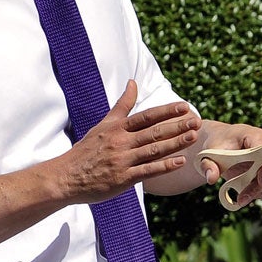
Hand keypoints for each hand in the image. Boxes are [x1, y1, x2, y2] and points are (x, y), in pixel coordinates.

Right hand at [57, 80, 199, 203]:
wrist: (65, 177)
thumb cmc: (87, 150)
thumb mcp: (103, 124)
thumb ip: (122, 105)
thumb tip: (133, 82)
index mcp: (117, 128)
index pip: (146, 116)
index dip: (166, 111)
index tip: (185, 106)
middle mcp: (121, 142)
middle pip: (153, 132)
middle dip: (177, 126)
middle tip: (196, 121)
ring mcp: (122, 161)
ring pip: (153, 150)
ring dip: (174, 144)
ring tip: (193, 137)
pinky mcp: (121, 179)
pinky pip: (146, 171)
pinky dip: (163, 167)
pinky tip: (179, 162)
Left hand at [195, 120, 261, 206]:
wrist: (221, 145)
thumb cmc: (217, 145)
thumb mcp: (208, 152)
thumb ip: (208, 165)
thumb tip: (212, 179)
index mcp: (255, 136)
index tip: (261, 182)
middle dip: (260, 187)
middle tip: (242, 197)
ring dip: (258, 193)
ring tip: (240, 197)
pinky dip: (256, 195)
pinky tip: (242, 194)